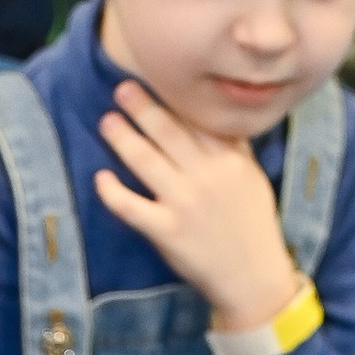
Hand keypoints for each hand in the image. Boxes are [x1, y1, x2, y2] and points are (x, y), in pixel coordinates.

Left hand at [93, 78, 302, 332]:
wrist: (254, 277)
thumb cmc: (253, 225)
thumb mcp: (251, 178)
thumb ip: (233, 146)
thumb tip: (218, 114)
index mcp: (228, 159)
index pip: (194, 120)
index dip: (171, 98)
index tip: (154, 78)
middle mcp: (206, 176)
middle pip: (167, 132)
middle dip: (142, 108)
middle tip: (121, 88)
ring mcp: (184, 204)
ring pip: (146, 162)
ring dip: (123, 138)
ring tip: (107, 120)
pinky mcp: (167, 232)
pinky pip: (132, 207)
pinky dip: (113, 192)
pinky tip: (101, 178)